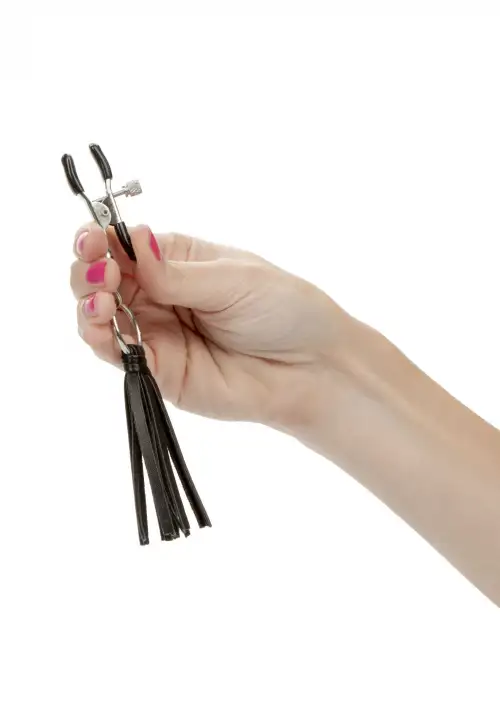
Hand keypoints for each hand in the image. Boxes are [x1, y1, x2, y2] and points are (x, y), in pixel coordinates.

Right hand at [70, 223, 350, 430]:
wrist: (311, 369)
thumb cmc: (285, 312)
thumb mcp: (234, 279)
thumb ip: (177, 272)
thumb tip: (132, 241)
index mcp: (176, 261)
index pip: (122, 246)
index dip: (98, 241)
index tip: (91, 241)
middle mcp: (159, 295)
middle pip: (102, 280)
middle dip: (87, 271)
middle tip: (99, 271)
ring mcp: (156, 334)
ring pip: (100, 318)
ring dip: (88, 305)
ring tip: (101, 300)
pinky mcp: (159, 371)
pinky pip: (117, 355)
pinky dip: (101, 340)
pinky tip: (106, 326)